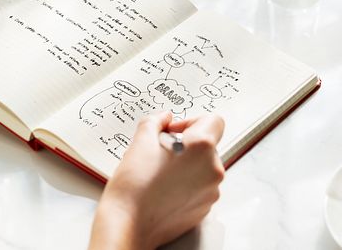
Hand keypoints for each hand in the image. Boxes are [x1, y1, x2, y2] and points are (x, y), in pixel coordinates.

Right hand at [89, 112, 224, 249]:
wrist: (128, 223)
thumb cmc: (134, 185)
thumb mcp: (141, 140)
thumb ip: (156, 121)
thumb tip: (164, 118)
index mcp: (202, 147)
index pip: (213, 121)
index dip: (191, 121)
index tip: (175, 131)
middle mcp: (213, 169)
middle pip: (207, 146)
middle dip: (186, 146)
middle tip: (162, 153)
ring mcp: (211, 191)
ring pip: (204, 167)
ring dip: (187, 166)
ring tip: (161, 174)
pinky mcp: (205, 208)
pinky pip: (201, 187)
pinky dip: (187, 185)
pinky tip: (165, 189)